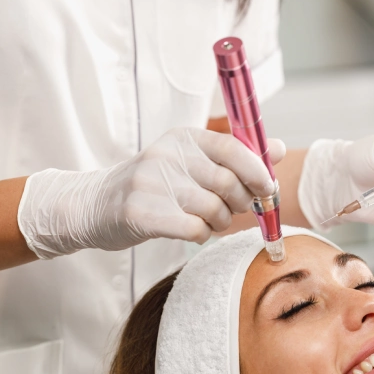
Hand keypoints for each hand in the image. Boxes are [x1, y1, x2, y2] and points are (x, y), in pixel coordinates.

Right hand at [17, 128, 285, 257]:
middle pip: (228, 183)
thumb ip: (234, 156)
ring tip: (208, 221)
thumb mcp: (190, 162)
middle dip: (240, 203)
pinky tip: (190, 231)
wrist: (94, 206)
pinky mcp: (141, 213)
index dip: (258, 171)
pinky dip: (201, 235)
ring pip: (214, 209)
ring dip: (220, 222)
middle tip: (232, 211)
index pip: (233, 148)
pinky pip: (195, 230)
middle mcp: (167, 155)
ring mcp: (152, 184)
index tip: (267, 189)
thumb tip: (279, 149)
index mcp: (183, 138)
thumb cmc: (154, 187)